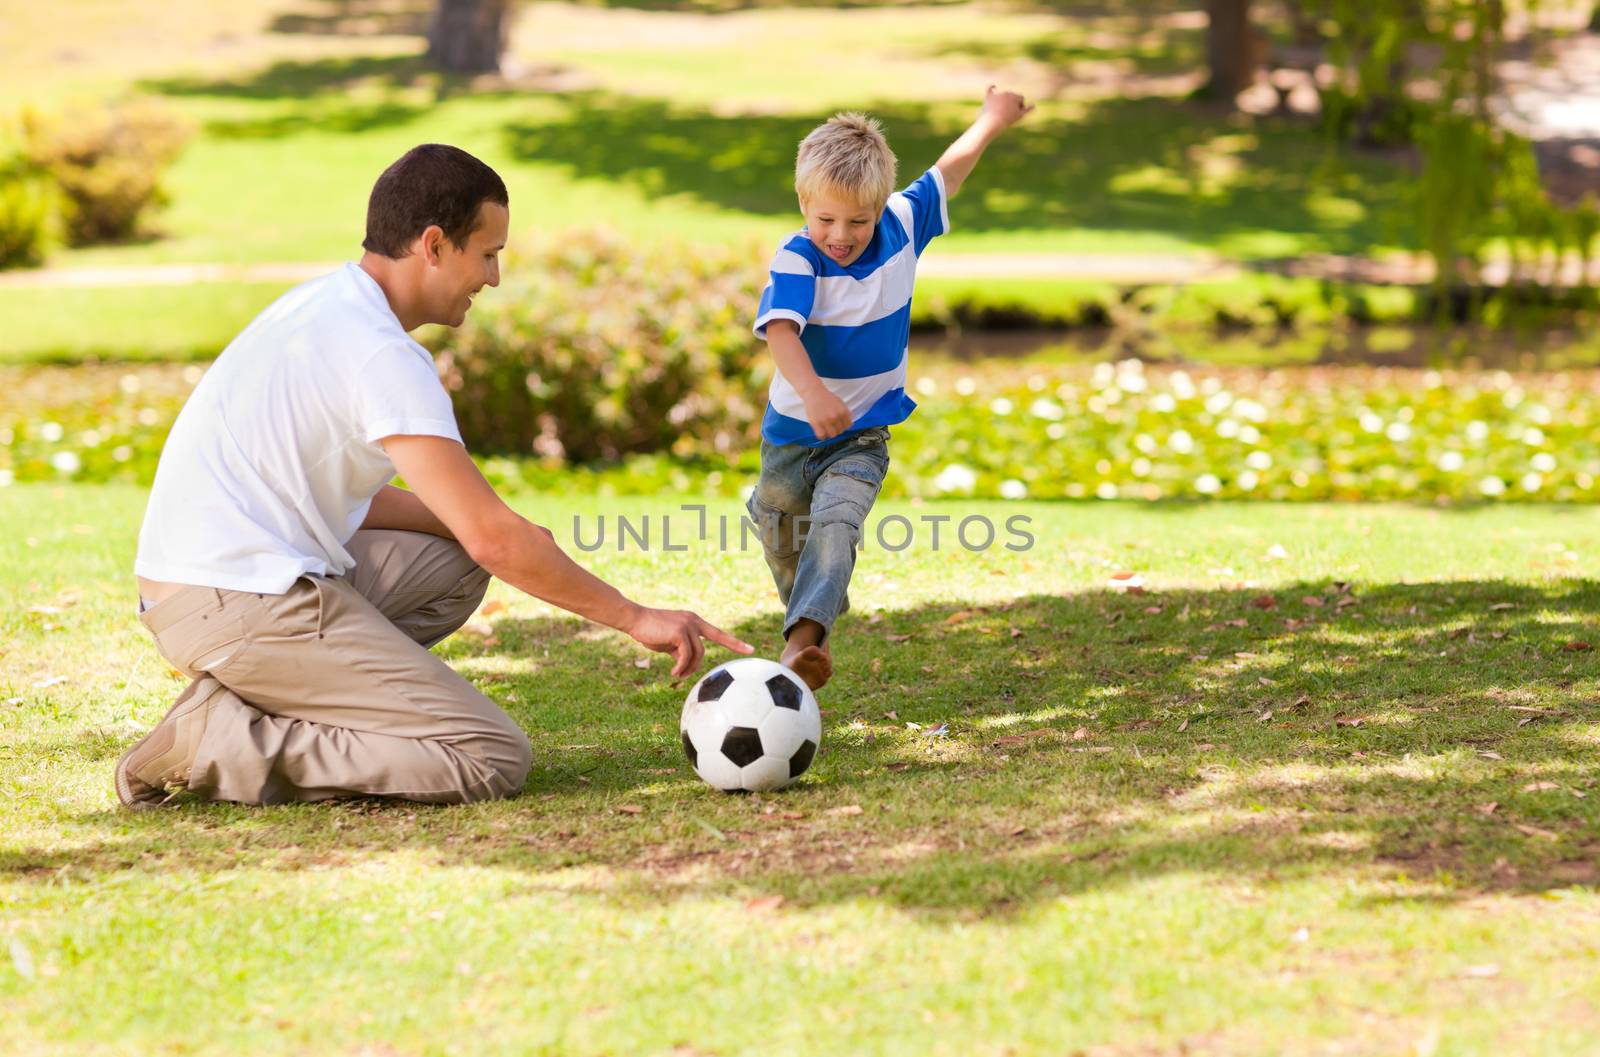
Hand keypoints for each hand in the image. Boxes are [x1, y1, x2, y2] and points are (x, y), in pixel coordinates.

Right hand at [625, 606, 753, 677]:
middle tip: (695, 671)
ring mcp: (688, 624)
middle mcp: (694, 621)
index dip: (735, 643)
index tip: (750, 650)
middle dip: (703, 662)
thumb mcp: (670, 643)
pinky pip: (686, 655)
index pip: (718, 634)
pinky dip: (681, 666)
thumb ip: (682, 650)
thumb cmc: (650, 632)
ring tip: (678, 674)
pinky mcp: (680, 631)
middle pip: (709, 646)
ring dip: (688, 667)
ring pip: (698, 653)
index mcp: (694, 622)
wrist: (633, 620)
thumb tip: (688, 663)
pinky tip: (675, 672)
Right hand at [803, 388, 852, 440]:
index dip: (844, 426)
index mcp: (843, 411)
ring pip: (832, 435)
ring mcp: (826, 420)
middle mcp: (836, 416)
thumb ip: (845, 413)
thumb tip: (848, 424)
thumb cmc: (826, 397)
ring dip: (830, 433)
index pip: (848, 426)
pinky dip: (822, 436)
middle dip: (837, 429)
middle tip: (832, 426)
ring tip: (826, 428)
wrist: (814, 392)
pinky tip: (821, 431)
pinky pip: (821, 436)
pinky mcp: (816, 423)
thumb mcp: (840, 403)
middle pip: (840, 431)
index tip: (840, 426)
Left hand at [981, 85, 1033, 127]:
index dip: (1021, 106)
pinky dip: (991, 88)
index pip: (1021, 98)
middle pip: (1012, 96)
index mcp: (1016, 96)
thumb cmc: (1008, 119)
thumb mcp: (1020, 116)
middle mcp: (1007, 92)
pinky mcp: (989, 97)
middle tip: (1008, 114)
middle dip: (1012, 103)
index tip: (1017, 114)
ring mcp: (998, 94)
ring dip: (1003, 101)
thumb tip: (1034, 105)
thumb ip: (1027, 110)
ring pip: (1003, 96)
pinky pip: (989, 89)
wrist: (994, 121)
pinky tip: (993, 86)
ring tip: (1001, 112)